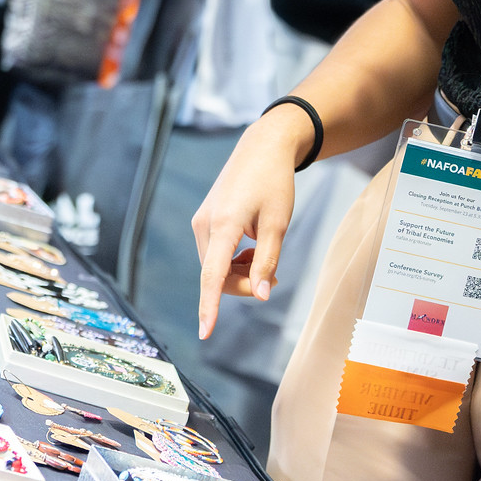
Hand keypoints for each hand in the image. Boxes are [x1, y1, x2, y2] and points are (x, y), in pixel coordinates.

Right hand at [191, 103, 316, 336]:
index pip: (213, 275)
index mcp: (224, 224)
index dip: (210, 306)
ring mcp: (201, 222)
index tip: (205, 332)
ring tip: (264, 257)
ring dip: (240, 273)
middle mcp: (205, 224)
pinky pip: (215, 255)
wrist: (262, 148)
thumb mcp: (278, 223)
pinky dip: (233, 261)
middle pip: (218, 276)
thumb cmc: (274, 183)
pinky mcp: (204, 221)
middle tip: (275, 277)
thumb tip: (261, 295)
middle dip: (244, 284)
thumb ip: (268, 261)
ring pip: (216, 268)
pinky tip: (251, 248)